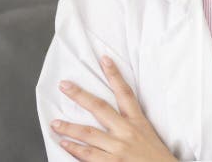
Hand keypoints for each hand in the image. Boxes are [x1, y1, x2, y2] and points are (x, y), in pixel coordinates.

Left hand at [51, 55, 177, 161]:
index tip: (104, 59)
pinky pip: (88, 155)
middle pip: (100, 108)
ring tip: (55, 123)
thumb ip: (132, 124)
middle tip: (65, 85)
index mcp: (138, 121)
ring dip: (69, 127)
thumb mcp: (148, 133)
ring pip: (88, 133)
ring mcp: (118, 148)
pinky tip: (64, 144)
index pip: (125, 92)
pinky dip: (75, 149)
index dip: (114, 74)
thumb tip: (115, 116)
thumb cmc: (156, 157)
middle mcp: (127, 131)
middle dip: (80, 95)